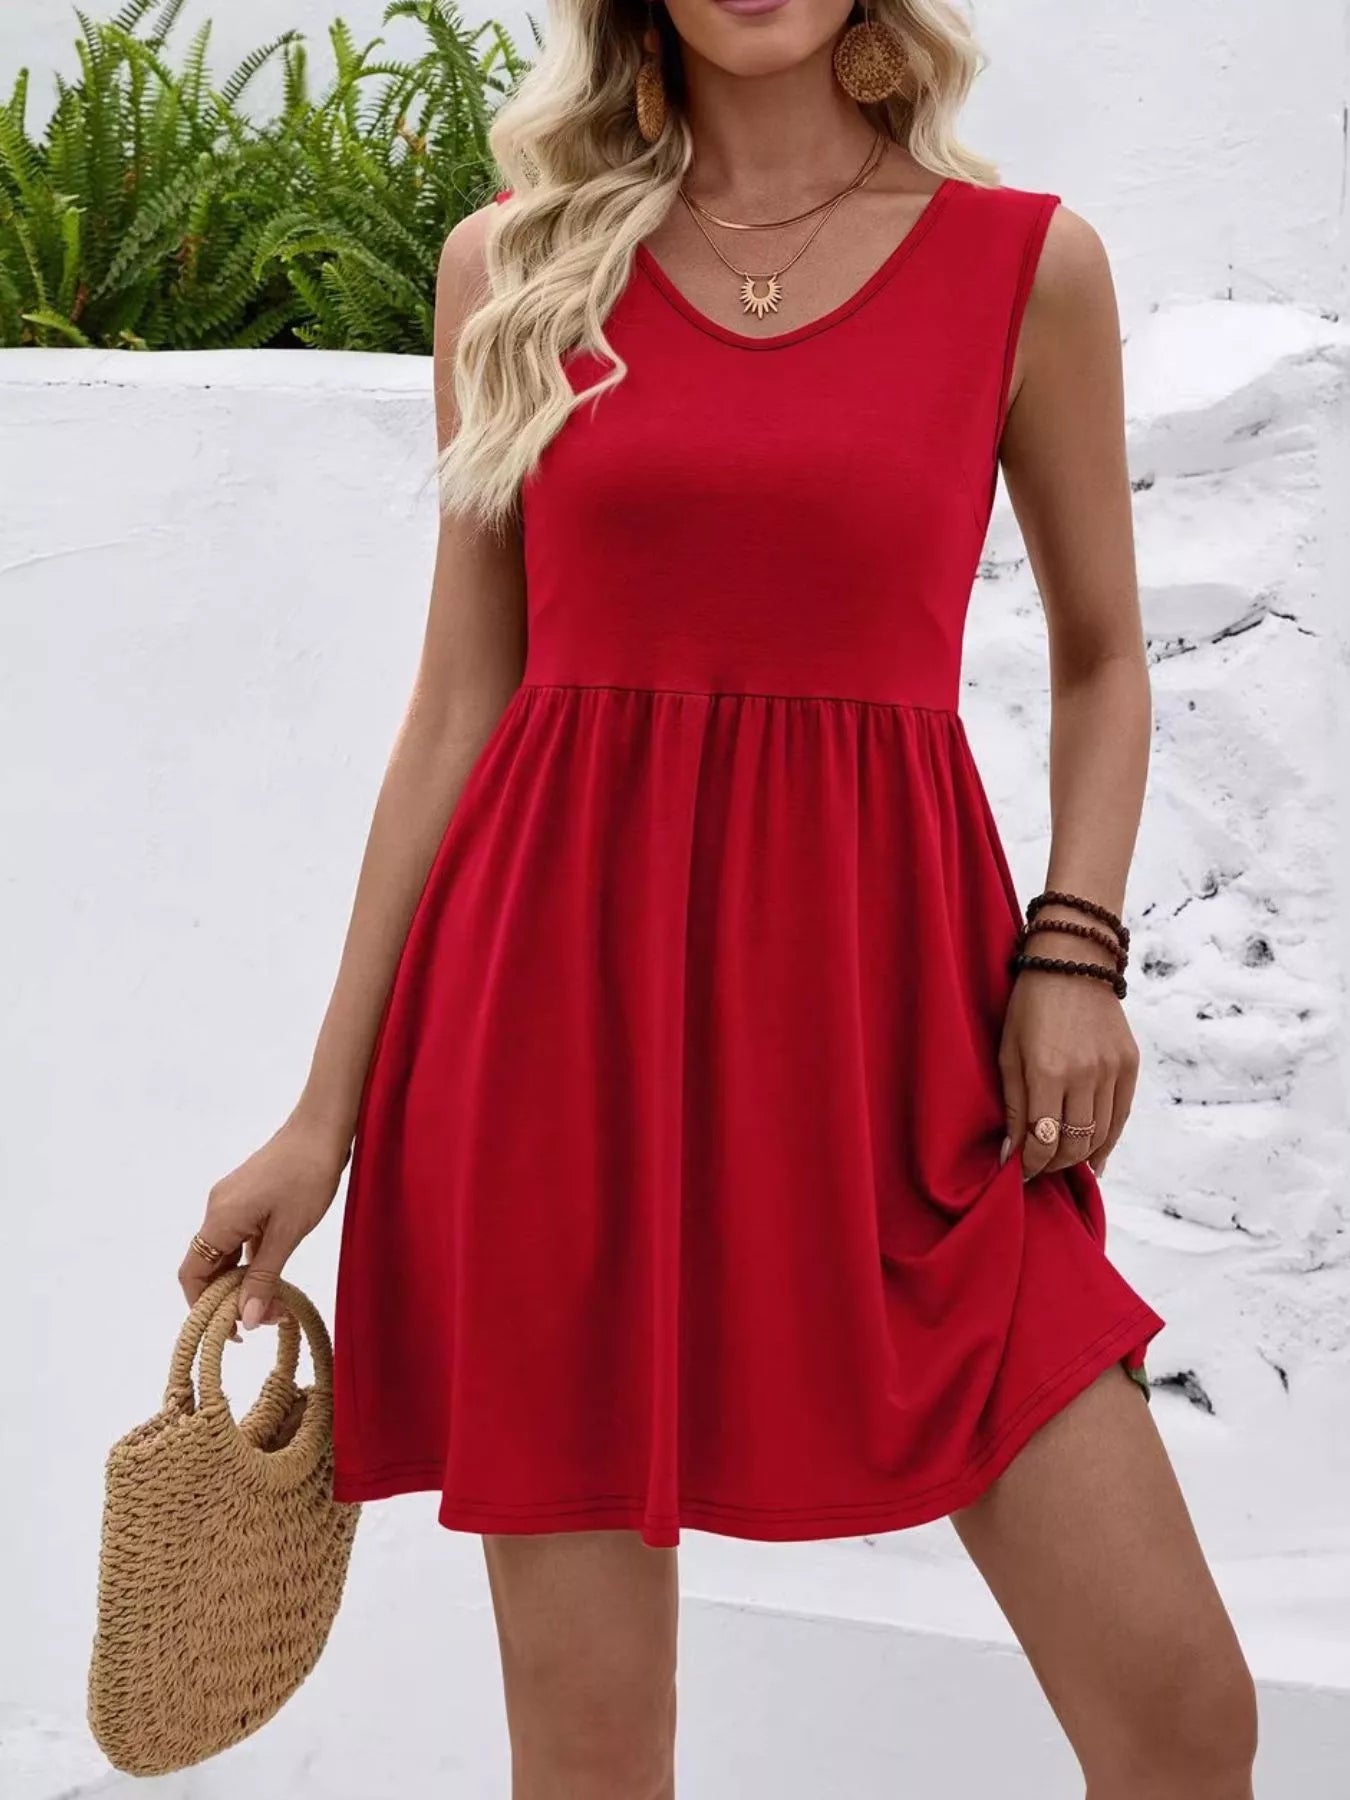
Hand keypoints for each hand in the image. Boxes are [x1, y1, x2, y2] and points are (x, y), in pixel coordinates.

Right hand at [178, 1113, 350, 1329]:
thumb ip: (264, 1277)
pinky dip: (252, 1259)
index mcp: (220, 1219)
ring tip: (276, 1301)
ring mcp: (231, 1202)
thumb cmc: (307, 1175)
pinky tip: (276, 1273)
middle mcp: (217, 1210)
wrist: (323, 1127)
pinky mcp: (247, 1197)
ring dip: (245, 1279)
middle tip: (267, 1318)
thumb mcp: (288, 1233)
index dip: (205, 1307)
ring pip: (226, 1253)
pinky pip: (240, 1237)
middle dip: (231, 1297)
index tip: (235, 1330)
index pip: (193, 1275)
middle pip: (208, 1266)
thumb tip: (245, 1320)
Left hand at [997, 925, 1138, 1182]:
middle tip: (1038, 1168)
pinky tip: (1095, 1158)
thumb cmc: (1029, 1006)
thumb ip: (1013, 1105)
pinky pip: (1121, 1115)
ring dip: (1079, 1157)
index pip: (1042, 1139)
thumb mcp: (1008, 1052)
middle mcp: (1085, 1074)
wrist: (1073, 963)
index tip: (1018, 1172)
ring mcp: (1112, 1070)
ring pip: (1100, 1135)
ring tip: (1062, 1162)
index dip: (1030, 1163)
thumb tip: (1011, 1153)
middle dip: (1053, 1164)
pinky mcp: (1130, 1064)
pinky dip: (1108, 1141)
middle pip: (1074, 1143)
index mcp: (1047, 1071)